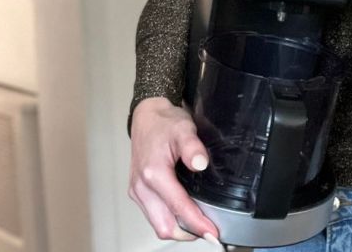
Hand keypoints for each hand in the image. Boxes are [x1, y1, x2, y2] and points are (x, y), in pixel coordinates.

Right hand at [129, 97, 218, 241]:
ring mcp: (138, 191)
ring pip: (158, 224)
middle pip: (164, 226)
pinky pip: (154, 216)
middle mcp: (142, 187)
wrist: (147, 117)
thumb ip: (192, 147)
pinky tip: (186, 215)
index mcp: (153, 173)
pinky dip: (170, 221)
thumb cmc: (164, 124)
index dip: (197, 223)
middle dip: (188, 233)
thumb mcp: (183, 129)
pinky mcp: (138, 192)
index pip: (178, 207)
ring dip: (179, 229)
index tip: (213, 233)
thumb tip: (200, 163)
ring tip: (201, 225)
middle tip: (210, 231)